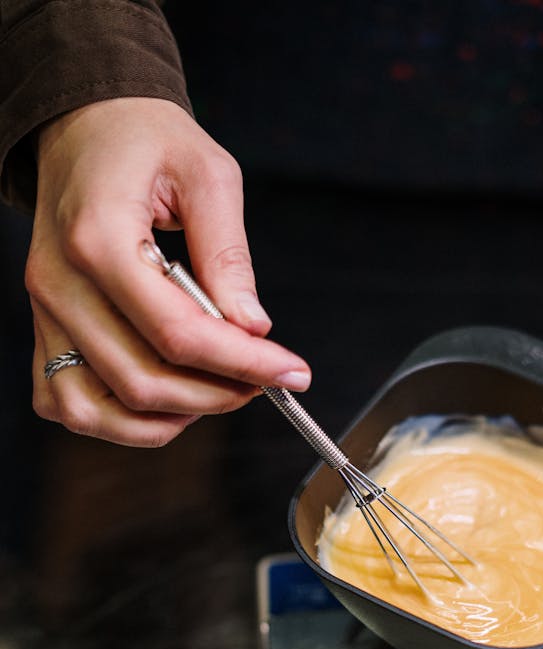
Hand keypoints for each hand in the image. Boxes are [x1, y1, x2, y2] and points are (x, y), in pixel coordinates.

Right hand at [28, 98, 310, 445]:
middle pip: (143, 381)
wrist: (84, 125)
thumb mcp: (208, 174)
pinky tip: (164, 401)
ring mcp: (45, 312)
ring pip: (99, 410)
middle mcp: (61, 284)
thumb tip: (251, 326)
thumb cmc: (144, 141)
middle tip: (262, 380)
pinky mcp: (44, 328)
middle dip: (217, 395)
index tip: (291, 372)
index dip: (244, 364)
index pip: (179, 334)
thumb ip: (229, 254)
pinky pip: (67, 404)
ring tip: (215, 392)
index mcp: (99, 239)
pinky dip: (118, 421)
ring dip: (168, 419)